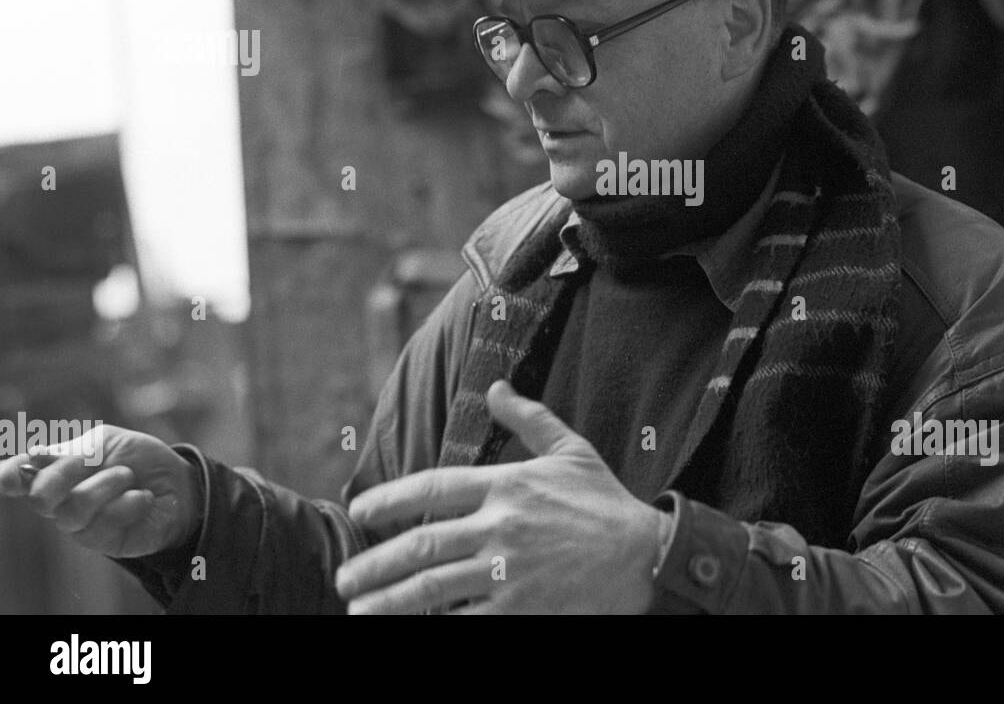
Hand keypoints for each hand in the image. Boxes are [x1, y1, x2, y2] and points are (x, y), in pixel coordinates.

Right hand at [0, 424, 201, 558]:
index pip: (17, 478)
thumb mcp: (107, 442)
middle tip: (90, 460)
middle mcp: (60, 502)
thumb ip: (72, 450)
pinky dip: (129, 502)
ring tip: (128, 476)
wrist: (180, 483)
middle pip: (40, 497)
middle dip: (65, 474)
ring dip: (106, 484)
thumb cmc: (140, 459)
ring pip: (73, 510)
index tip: (12, 473)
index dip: (9, 476)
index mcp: (56, 472)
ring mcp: (80, 525)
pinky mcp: (104, 542)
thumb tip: (32, 457)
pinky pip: (104, 523)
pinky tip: (142, 498)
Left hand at [336, 380, 669, 613]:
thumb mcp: (572, 450)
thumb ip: (528, 418)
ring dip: (389, 601)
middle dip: (375, 564)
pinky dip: (433, 624)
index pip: (433, 487)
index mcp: (508, 484)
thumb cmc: (607, 503)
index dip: (390, 499)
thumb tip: (494, 386)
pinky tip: (411, 628)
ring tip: (359, 610)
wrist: (646, 557)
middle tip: (345, 578)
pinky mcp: (520, 608)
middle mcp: (501, 525)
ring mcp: (508, 570)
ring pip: (433, 588)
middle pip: (422, 545)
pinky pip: (464, 620)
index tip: (361, 512)